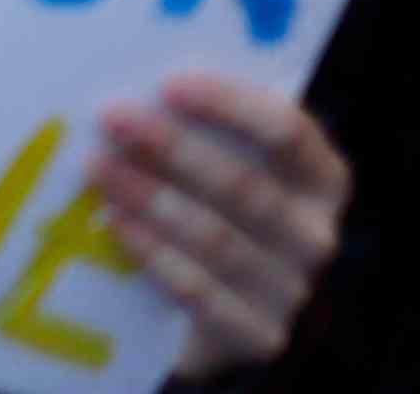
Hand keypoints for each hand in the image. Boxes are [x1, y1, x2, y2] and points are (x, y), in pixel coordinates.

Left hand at [94, 69, 346, 371]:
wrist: (212, 312)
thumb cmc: (209, 207)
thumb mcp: (217, 164)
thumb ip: (198, 127)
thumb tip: (133, 82)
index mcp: (322, 178)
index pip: (288, 132)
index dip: (230, 105)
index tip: (168, 84)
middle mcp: (317, 235)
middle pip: (245, 186)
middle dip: (172, 147)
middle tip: (111, 117)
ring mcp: (292, 291)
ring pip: (218, 239)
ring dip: (152, 198)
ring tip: (97, 167)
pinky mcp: (260, 335)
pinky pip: (201, 292)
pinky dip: (154, 254)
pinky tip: (115, 223)